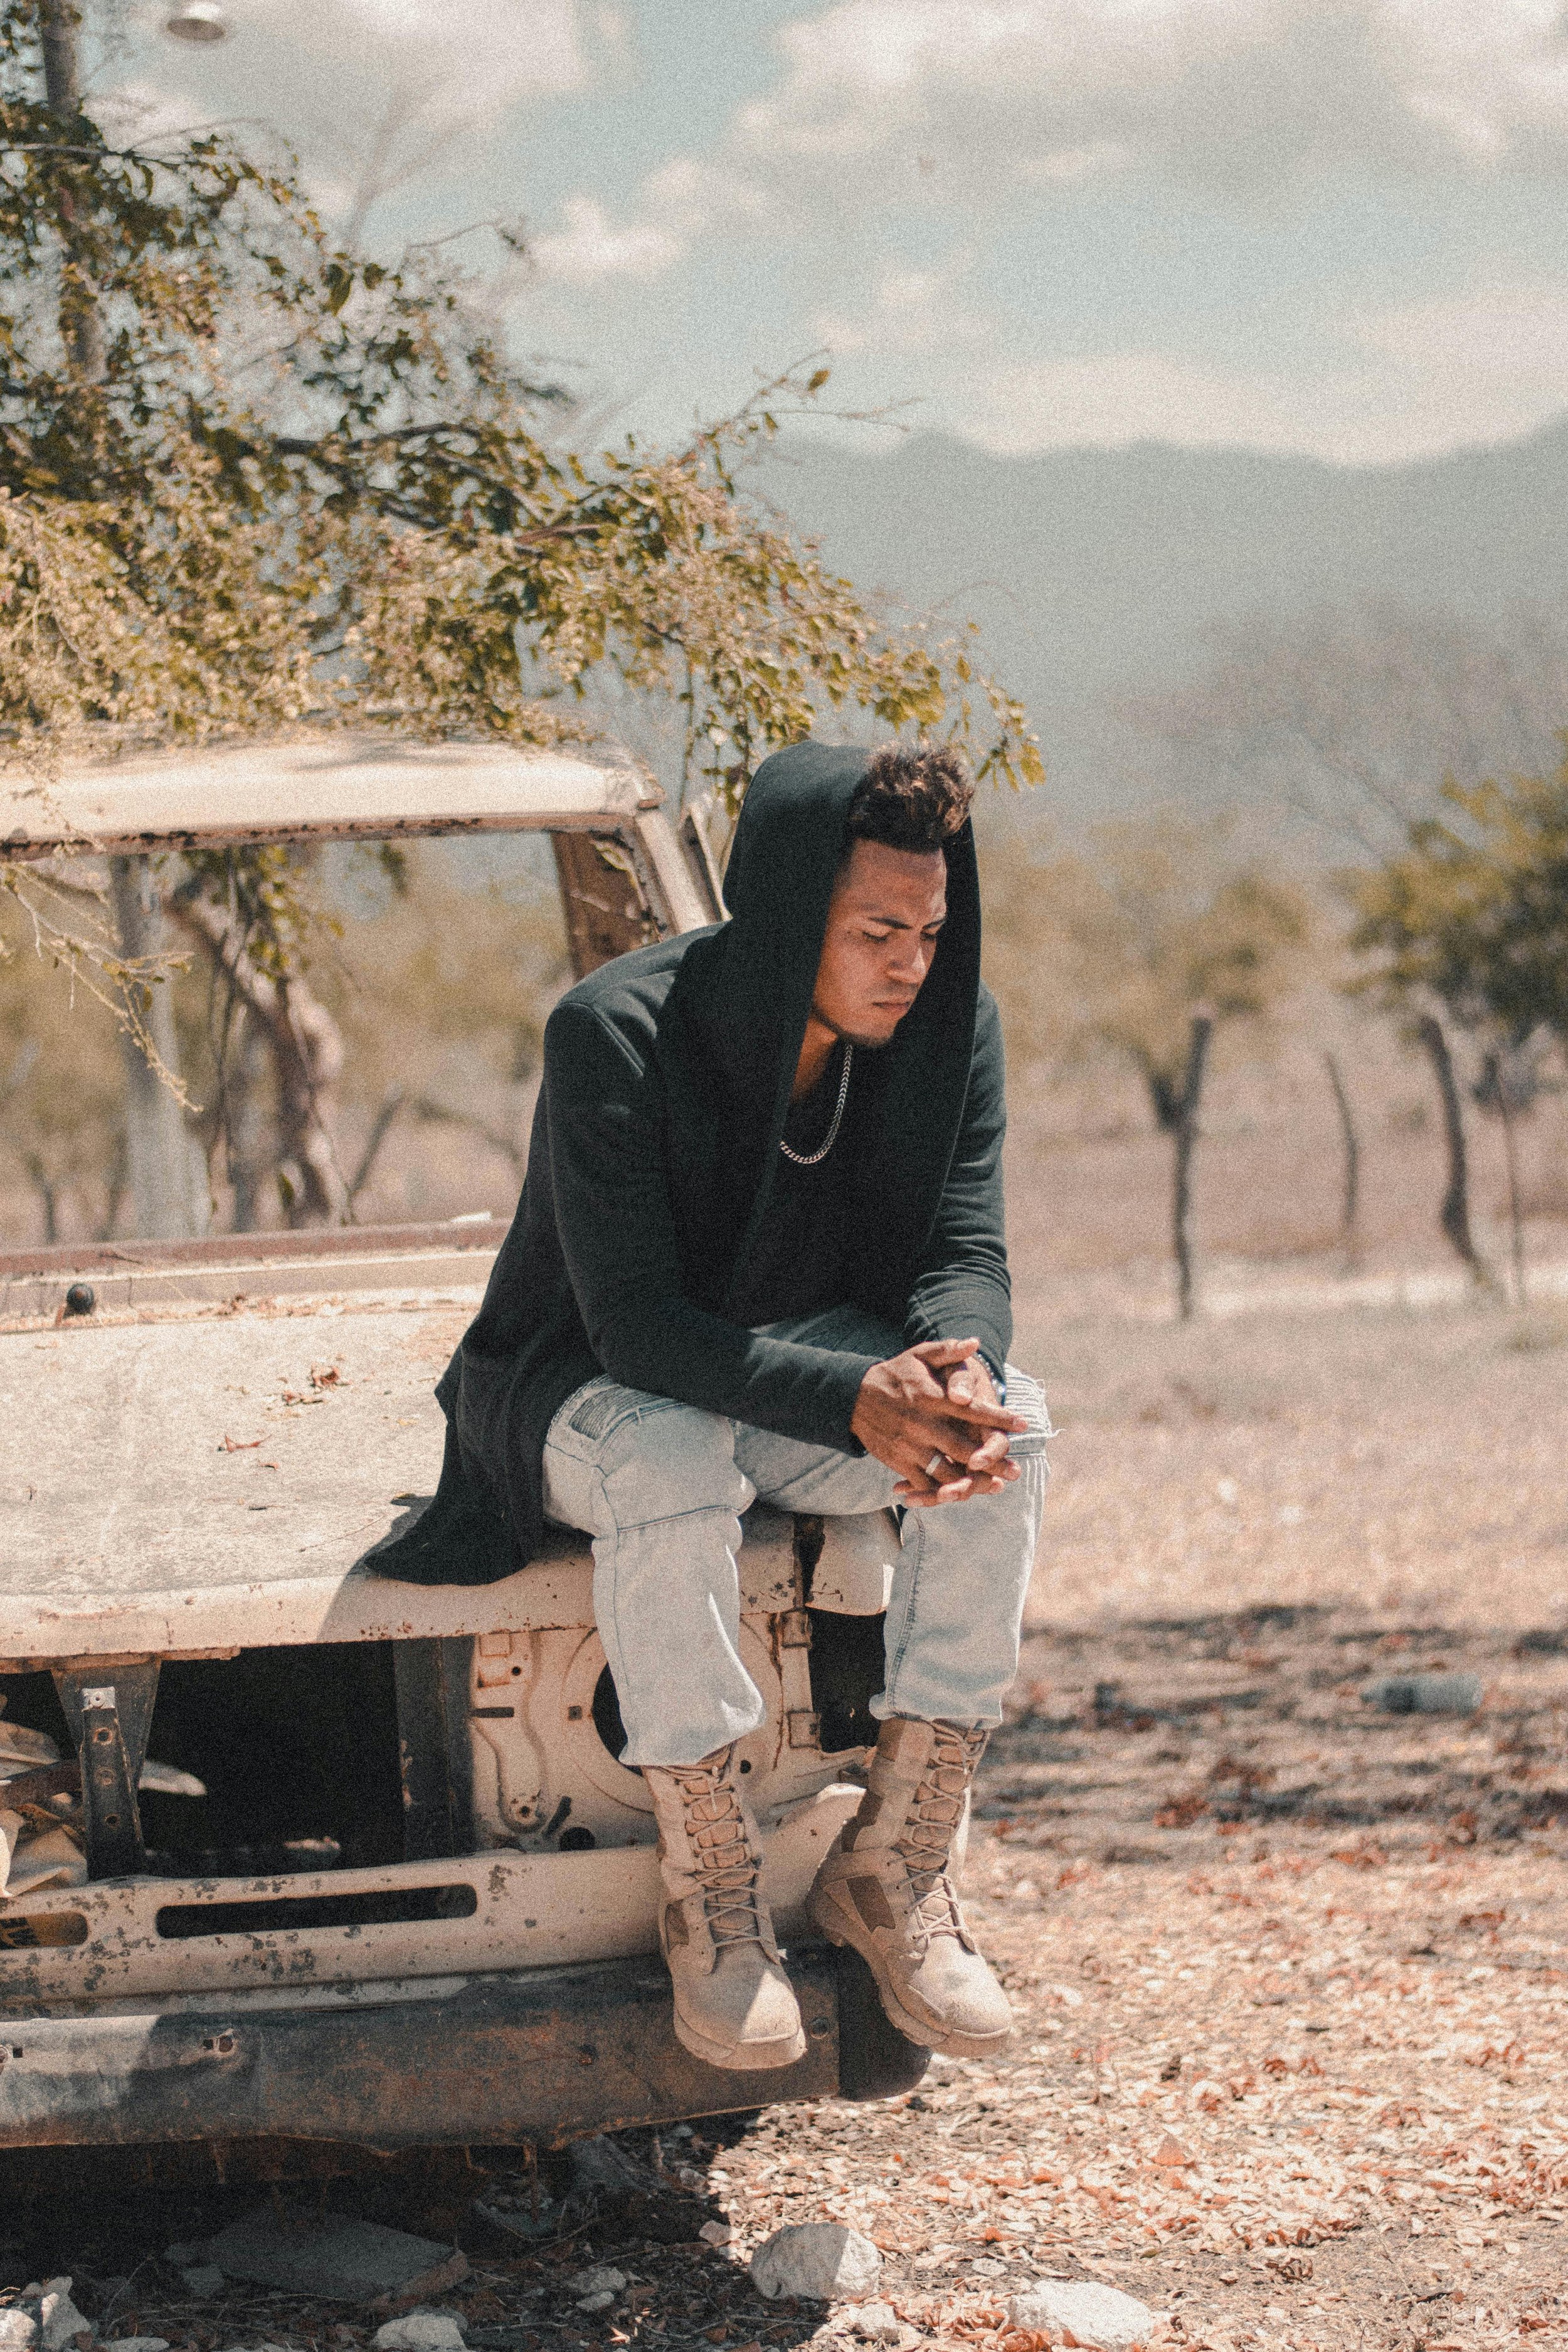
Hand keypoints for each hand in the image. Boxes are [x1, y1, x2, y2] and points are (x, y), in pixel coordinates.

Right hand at [851, 1338, 1027, 1509]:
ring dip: (973, 1482)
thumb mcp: (920, 1355)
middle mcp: (922, 1424)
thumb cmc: (896, 1374)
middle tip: (1016, 1470)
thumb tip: (975, 1343)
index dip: (998, 1418)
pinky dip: (942, 1492)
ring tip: (995, 1486)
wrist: (854, 1396)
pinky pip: (923, 1483)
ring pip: (946, 1472)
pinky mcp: (898, 1462)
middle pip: (964, 1448)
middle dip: (993, 1461)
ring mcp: (909, 1446)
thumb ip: (948, 1350)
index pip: (971, 1410)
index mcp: (931, 1397)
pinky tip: (961, 1494)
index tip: (1023, 1424)